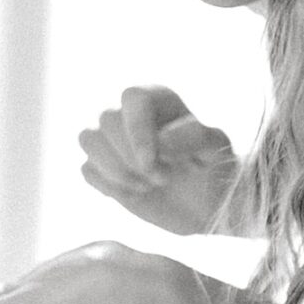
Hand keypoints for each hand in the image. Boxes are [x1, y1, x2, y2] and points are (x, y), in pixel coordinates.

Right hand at [78, 86, 238, 234]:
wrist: (205, 205)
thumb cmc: (214, 169)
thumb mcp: (216, 150)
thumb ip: (194, 137)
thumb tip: (161, 139)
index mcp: (159, 98)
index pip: (134, 98)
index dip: (138, 131)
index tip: (152, 165)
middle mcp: (130, 112)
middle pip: (106, 119)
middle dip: (131, 158)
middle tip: (163, 179)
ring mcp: (111, 139)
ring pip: (88, 139)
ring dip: (116, 171)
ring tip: (148, 186)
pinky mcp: (100, 166)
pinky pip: (87, 170)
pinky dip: (110, 186)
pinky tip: (136, 193)